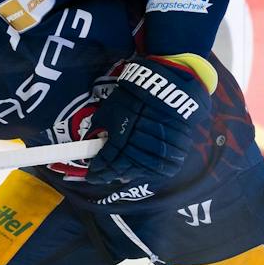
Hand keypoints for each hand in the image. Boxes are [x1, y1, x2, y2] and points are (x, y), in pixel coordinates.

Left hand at [82, 56, 208, 187]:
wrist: (165, 88)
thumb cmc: (133, 97)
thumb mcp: (108, 110)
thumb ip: (99, 128)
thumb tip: (92, 142)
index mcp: (119, 138)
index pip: (105, 161)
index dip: (97, 170)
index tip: (91, 175)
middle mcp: (136, 148)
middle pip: (121, 169)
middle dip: (109, 174)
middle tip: (103, 176)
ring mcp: (155, 152)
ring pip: (138, 171)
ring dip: (127, 174)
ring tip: (120, 175)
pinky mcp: (172, 153)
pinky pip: (157, 169)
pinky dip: (146, 172)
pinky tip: (139, 170)